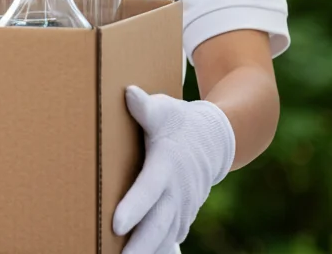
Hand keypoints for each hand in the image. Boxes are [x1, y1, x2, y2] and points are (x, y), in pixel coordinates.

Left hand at [112, 85, 235, 253]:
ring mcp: (182, 206)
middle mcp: (177, 191)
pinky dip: (157, 250)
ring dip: (146, 251)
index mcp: (167, 165)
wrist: (216, 139)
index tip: (116, 224)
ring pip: (164, 236)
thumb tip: (129, 93)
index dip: (134, 207)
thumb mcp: (166, 110)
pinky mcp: (182, 215)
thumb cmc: (181, 122)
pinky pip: (169, 237)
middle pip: (157, 224)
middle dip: (139, 245)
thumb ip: (146, 107)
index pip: (149, 189)